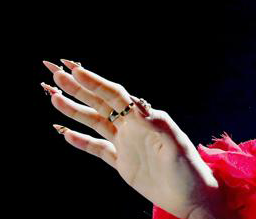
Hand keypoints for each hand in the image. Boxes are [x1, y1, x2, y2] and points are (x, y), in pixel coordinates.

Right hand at [42, 60, 224, 218]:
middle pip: (101, 103)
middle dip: (78, 88)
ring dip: (74, 110)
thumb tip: (136, 103)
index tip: (73, 70)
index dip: (95, 83)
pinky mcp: (122, 163)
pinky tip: (65, 133)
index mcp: (145, 119)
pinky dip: (81, 141)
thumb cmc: (189, 170)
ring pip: (95, 122)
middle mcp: (133, 128)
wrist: (191, 197)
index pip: (115, 96)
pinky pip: (97, 149)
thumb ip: (158, 124)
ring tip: (53, 97)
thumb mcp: (176, 146)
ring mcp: (126, 144)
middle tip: (55, 71)